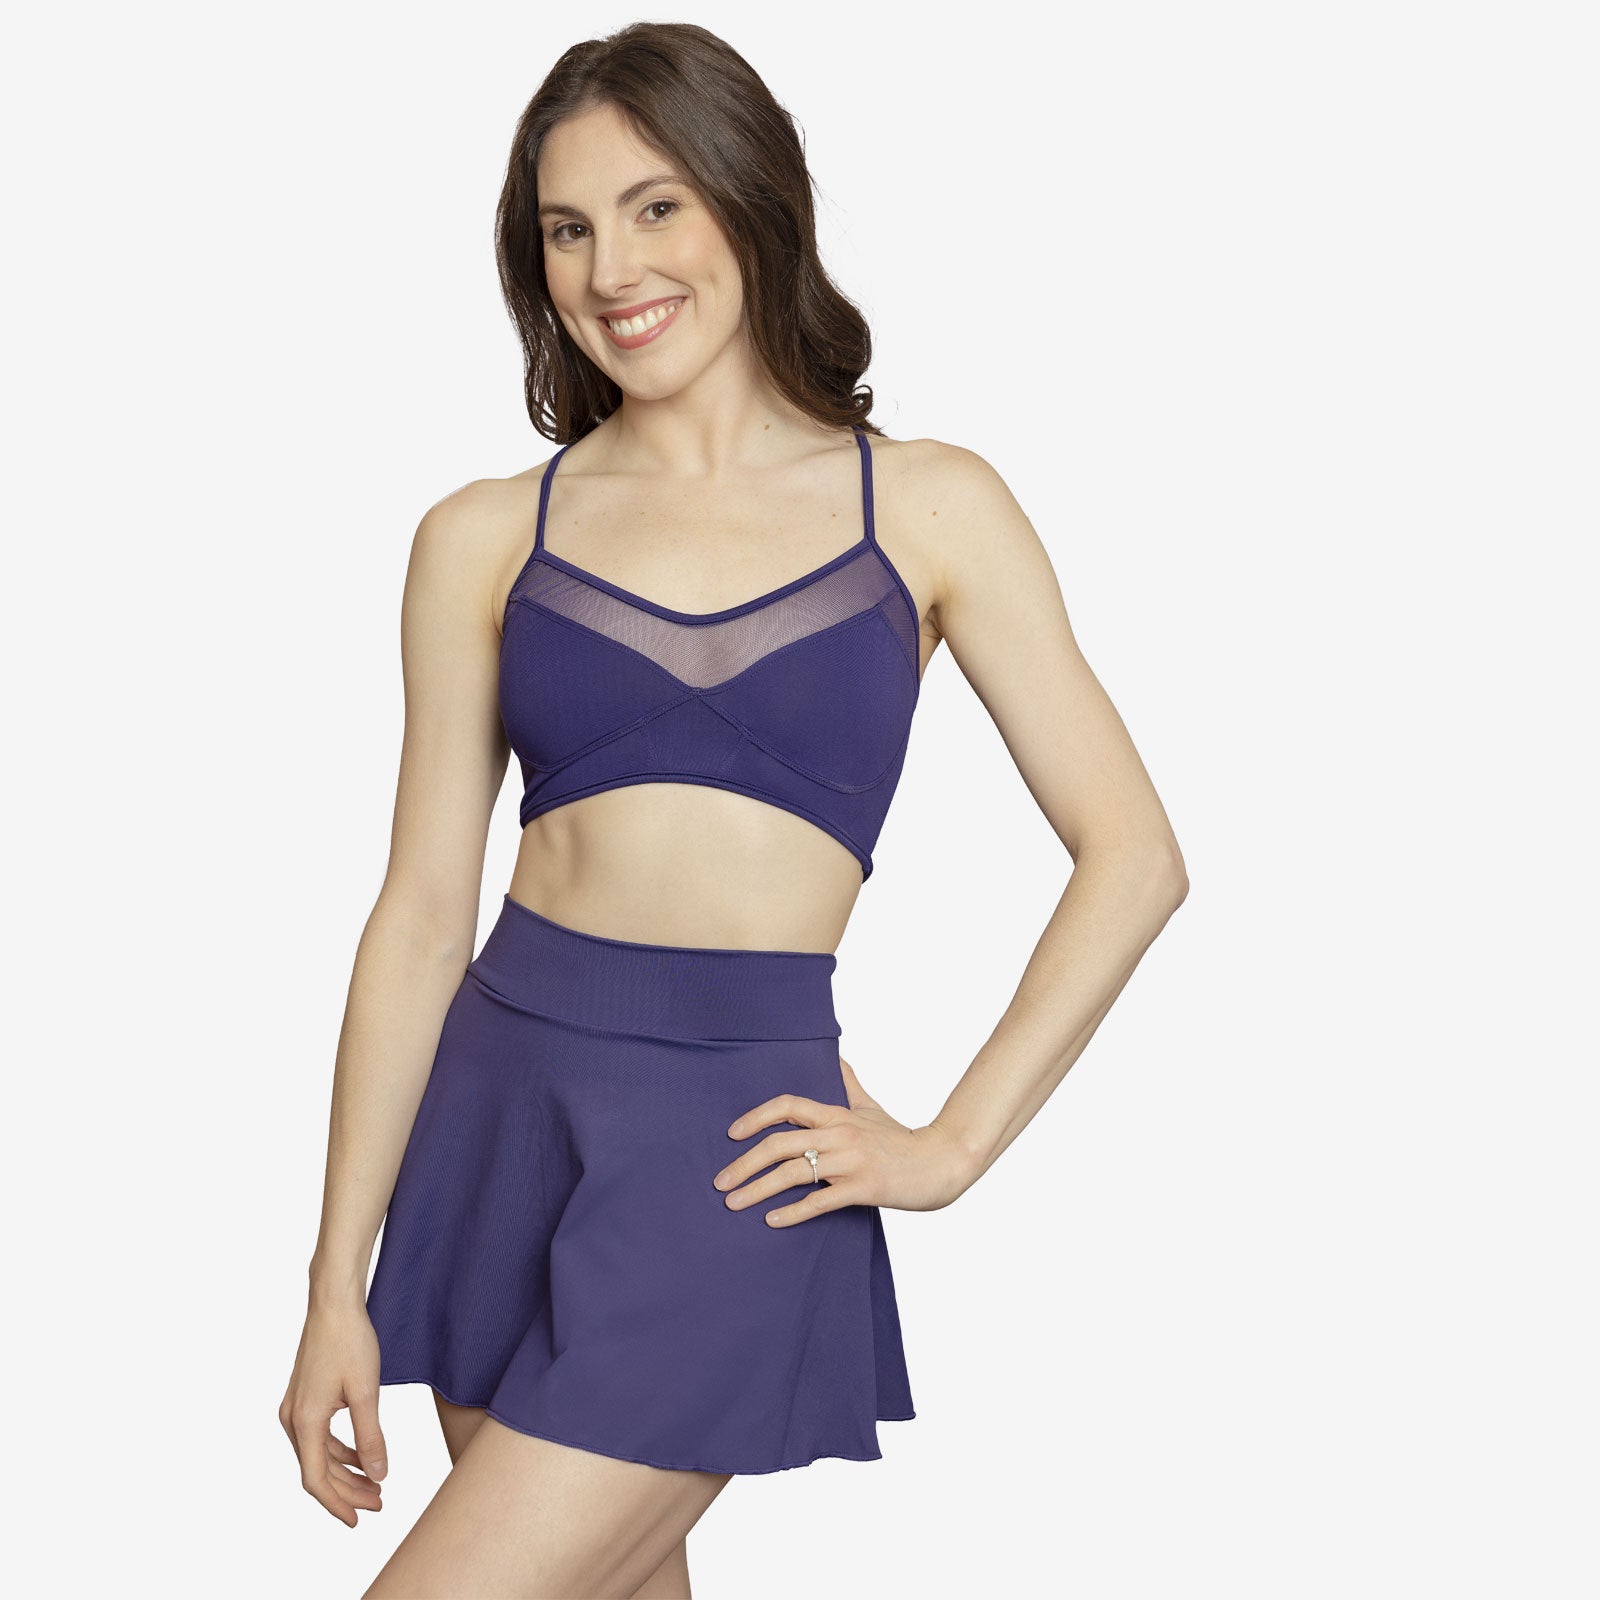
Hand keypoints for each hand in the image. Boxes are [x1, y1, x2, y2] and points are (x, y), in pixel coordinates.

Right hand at [279, 1297, 387, 1526]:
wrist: (333, 1304)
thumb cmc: (350, 1341)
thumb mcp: (367, 1392)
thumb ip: (371, 1437)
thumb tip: (379, 1474)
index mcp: (304, 1421)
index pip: (315, 1479)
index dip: (336, 1504)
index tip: (357, 1520)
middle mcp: (292, 1419)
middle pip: (317, 1470)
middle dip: (347, 1491)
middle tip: (379, 1503)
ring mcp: (295, 1408)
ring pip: (318, 1454)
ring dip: (345, 1472)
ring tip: (375, 1485)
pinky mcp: (304, 1398)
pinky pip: (319, 1437)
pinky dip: (339, 1451)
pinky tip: (361, 1457)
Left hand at [713, 1055, 974, 1226]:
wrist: (941, 1162)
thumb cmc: (903, 1138)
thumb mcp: (872, 1107)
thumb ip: (849, 1085)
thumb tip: (836, 1058)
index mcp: (838, 1114)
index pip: (788, 1106)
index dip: (756, 1117)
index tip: (732, 1134)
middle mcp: (840, 1134)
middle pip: (780, 1143)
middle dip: (744, 1163)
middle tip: (720, 1181)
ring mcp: (851, 1162)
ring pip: (793, 1173)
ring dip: (758, 1189)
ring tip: (733, 1204)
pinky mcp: (863, 1188)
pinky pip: (820, 1201)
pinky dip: (792, 1212)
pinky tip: (770, 1221)